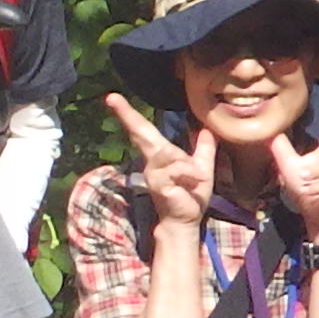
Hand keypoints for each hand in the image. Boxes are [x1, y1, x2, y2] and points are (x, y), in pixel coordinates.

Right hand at [106, 94, 214, 231]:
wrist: (186, 220)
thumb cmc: (190, 196)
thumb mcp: (202, 167)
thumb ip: (204, 148)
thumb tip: (207, 129)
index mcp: (159, 155)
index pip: (143, 131)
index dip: (129, 114)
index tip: (113, 98)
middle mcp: (151, 161)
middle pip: (141, 133)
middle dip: (127, 115)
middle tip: (111, 97)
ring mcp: (152, 172)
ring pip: (172, 154)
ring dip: (189, 167)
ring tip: (193, 181)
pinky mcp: (157, 184)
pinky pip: (178, 169)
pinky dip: (190, 175)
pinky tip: (189, 186)